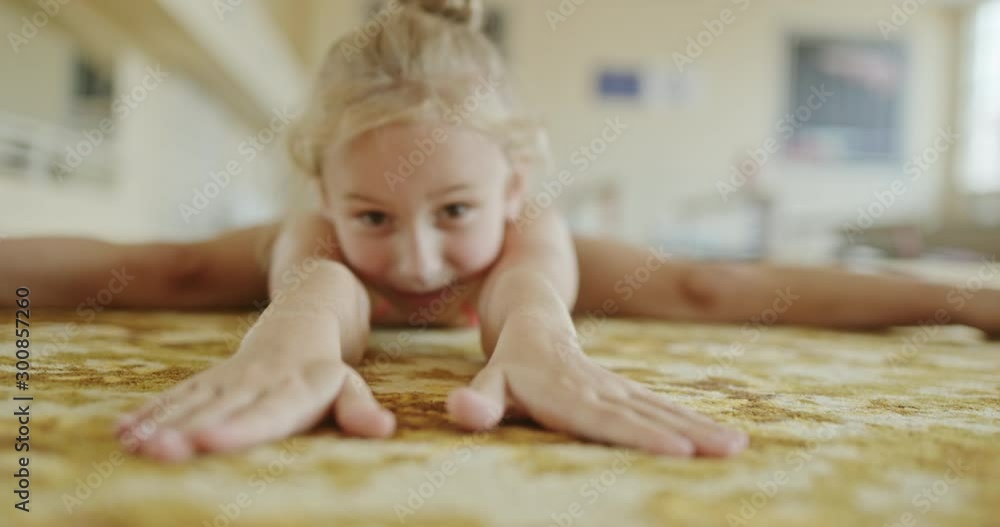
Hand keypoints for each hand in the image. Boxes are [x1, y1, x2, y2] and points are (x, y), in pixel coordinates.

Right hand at [115, 317, 393, 461]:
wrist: (308, 307)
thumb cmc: (329, 364)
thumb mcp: (349, 384)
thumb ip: (358, 408)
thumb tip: (383, 428)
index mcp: (296, 387)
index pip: (267, 412)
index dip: (239, 429)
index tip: (209, 444)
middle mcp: (258, 381)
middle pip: (219, 410)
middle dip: (185, 433)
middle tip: (156, 453)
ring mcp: (230, 378)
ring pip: (193, 403)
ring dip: (161, 424)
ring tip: (132, 445)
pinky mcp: (212, 379)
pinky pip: (180, 395)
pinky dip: (152, 412)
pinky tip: (124, 432)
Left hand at [446, 316, 748, 456]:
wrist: (532, 322)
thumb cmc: (508, 365)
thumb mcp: (489, 382)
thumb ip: (478, 400)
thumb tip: (460, 410)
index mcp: (567, 392)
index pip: (607, 419)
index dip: (641, 433)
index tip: (678, 449)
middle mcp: (599, 390)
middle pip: (647, 413)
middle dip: (689, 432)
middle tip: (728, 449)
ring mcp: (617, 389)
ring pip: (663, 408)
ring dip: (700, 427)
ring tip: (737, 446)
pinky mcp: (627, 391)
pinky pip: (664, 405)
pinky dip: (695, 421)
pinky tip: (723, 438)